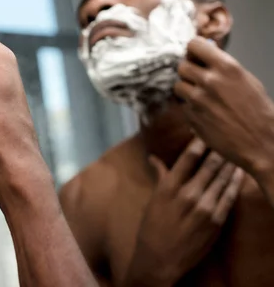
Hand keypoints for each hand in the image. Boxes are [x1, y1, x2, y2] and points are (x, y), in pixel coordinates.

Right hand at [123, 138, 243, 286]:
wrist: (159, 259)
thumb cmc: (152, 227)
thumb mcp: (154, 199)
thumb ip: (160, 176)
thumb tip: (153, 158)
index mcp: (169, 187)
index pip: (188, 157)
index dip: (199, 142)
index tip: (205, 131)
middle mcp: (188, 195)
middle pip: (210, 165)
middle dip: (219, 150)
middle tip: (227, 139)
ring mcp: (204, 208)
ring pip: (222, 179)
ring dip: (230, 164)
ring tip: (236, 152)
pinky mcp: (216, 221)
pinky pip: (229, 197)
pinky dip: (235, 183)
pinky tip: (238, 174)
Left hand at [174, 37, 273, 175]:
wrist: (260, 142)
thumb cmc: (258, 111)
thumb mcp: (246, 79)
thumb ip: (223, 66)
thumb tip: (206, 53)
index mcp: (226, 67)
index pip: (194, 45)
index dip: (193, 51)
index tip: (196, 56)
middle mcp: (209, 81)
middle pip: (182, 66)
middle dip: (189, 71)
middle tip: (198, 78)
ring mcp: (197, 99)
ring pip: (178, 86)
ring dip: (187, 89)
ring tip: (203, 97)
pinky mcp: (191, 116)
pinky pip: (183, 105)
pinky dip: (190, 107)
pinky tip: (206, 113)